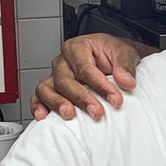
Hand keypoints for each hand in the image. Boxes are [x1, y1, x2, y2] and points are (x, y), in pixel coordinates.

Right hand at [29, 34, 144, 120]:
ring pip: (46, 89)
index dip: (100, 85)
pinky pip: (39, 97)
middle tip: (97, 112)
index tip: (115, 99)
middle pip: (65, 80)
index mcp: (78, 47)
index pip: (85, 68)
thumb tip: (126, 81)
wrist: (113, 59)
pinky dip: (39, 107)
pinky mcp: (52, 89)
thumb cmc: (114, 54)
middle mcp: (63, 61)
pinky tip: (44, 117)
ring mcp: (55, 76)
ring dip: (57, 103)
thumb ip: (125, 66)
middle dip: (82, 98)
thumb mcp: (126, 53)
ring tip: (70, 114)